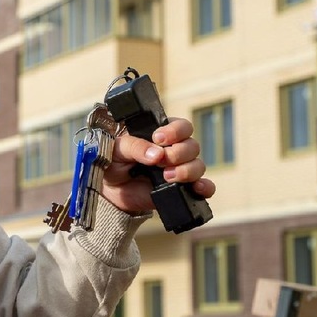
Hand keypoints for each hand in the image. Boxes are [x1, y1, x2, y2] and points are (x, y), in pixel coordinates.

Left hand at [100, 117, 214, 213]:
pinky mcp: (182, 189)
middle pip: (192, 146)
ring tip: (166, 176)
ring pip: (198, 165)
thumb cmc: (113, 161)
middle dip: (178, 153)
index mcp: (161, 135)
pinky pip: (204, 187)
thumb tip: (156, 154)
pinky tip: (196, 188)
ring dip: (186, 170)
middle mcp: (175, 150)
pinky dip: (205, 187)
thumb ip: (134, 146)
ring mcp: (180, 169)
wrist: (110, 190)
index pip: (181, 126)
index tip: (159, 138)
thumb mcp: (117, 149)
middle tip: (160, 161)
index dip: (175, 131)